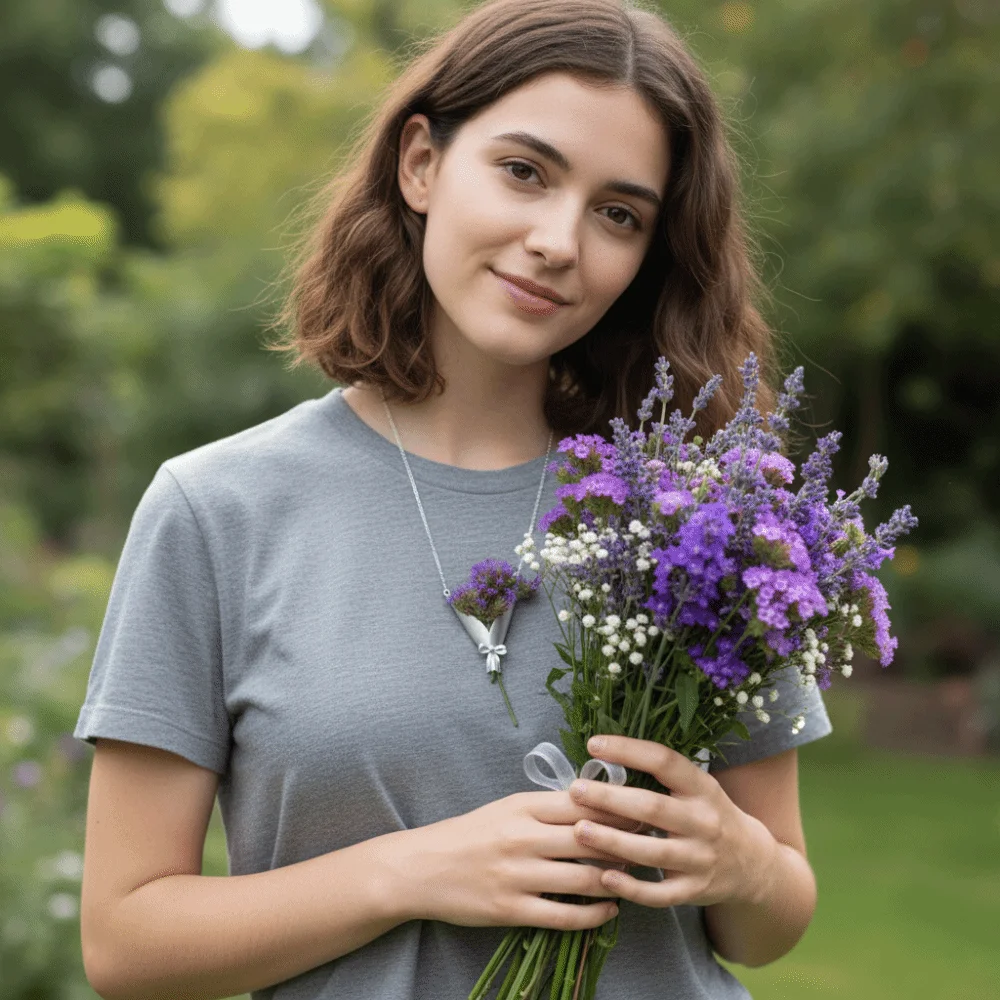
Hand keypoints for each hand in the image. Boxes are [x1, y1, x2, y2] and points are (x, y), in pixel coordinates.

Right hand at [398, 790, 644, 929]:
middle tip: (651, 843)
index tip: (644, 809)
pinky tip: (610, 907)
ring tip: (636, 876)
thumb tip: (595, 803)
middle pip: (589, 838)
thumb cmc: (470, 833)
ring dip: (616, 878)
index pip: (581, 803)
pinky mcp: (512, 910)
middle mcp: (522, 838)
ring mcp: (517, 876)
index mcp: (521, 807)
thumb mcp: (506, 808)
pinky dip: (595, 913)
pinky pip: (564, 915)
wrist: (422, 868)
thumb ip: (546, 807)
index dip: (617, 807)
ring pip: (583, 878)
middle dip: (626, 841)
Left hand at [566, 735, 771, 908]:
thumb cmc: (709, 815)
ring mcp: (700, 859)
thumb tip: (603, 757)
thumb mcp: (697, 788)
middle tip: (575, 789)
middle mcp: (704, 821)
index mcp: (702, 788)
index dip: (628, 750)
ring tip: (578, 830)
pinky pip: (660, 894)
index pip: (664, 761)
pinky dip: (632, 888)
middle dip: (610, 798)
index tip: (594, 745)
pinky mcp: (695, 891)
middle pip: (653, 807)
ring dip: (612, 842)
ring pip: (652, 852)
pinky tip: (605, 877)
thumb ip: (661, 777)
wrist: (753, 863)